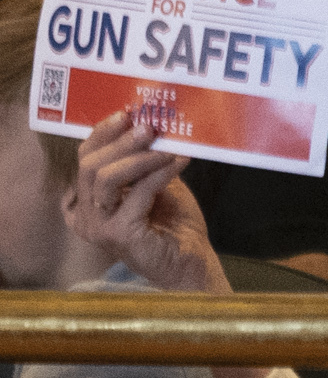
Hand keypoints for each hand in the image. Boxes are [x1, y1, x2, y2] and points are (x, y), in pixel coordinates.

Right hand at [62, 113, 221, 293]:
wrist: (193, 263)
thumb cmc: (174, 225)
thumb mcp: (155, 185)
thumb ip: (144, 162)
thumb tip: (148, 124)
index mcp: (87, 200)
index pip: (85, 158)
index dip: (102, 134)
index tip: (125, 114)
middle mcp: (84, 214)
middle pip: (90, 165)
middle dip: (119, 141)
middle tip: (147, 127)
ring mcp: (99, 226)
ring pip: (106, 178)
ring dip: (138, 157)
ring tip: (165, 146)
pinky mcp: (119, 235)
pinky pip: (136, 194)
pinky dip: (158, 174)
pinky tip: (177, 162)